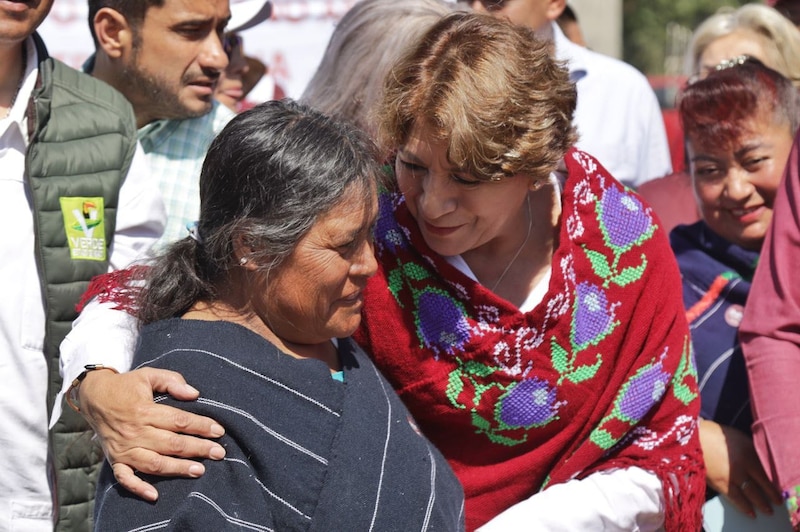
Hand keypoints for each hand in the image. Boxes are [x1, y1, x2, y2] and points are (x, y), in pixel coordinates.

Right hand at [77, 367, 225, 500]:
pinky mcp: (115, 460)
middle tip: (218, 453)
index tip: (219, 431)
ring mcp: (124, 449)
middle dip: (197, 449)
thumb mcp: (148, 375)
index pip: (178, 420)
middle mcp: (135, 432)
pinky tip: (154, 495)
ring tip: (199, 471)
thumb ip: (172, 381)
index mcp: (144, 410)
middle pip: (171, 443)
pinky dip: (138, 488)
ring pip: (154, 463)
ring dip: (177, 468)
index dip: (200, 426)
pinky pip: (125, 478)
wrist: (93, 397)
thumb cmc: (126, 386)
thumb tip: (194, 394)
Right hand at [699, 418, 781, 516]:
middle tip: (775, 503)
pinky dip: (743, 506)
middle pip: (761, 485)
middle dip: (770, 496)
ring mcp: (732, 476)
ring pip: (750, 494)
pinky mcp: (720, 484)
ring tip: (766, 510)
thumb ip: (750, 450)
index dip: (773, 484)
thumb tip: (758, 463)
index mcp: (749, 453)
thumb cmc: (713, 434)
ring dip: (760, 504)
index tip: (777, 491)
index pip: (767, 472)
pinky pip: (735, 498)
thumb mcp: (737, 437)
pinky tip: (749, 512)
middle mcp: (744, 466)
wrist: (691, 439)